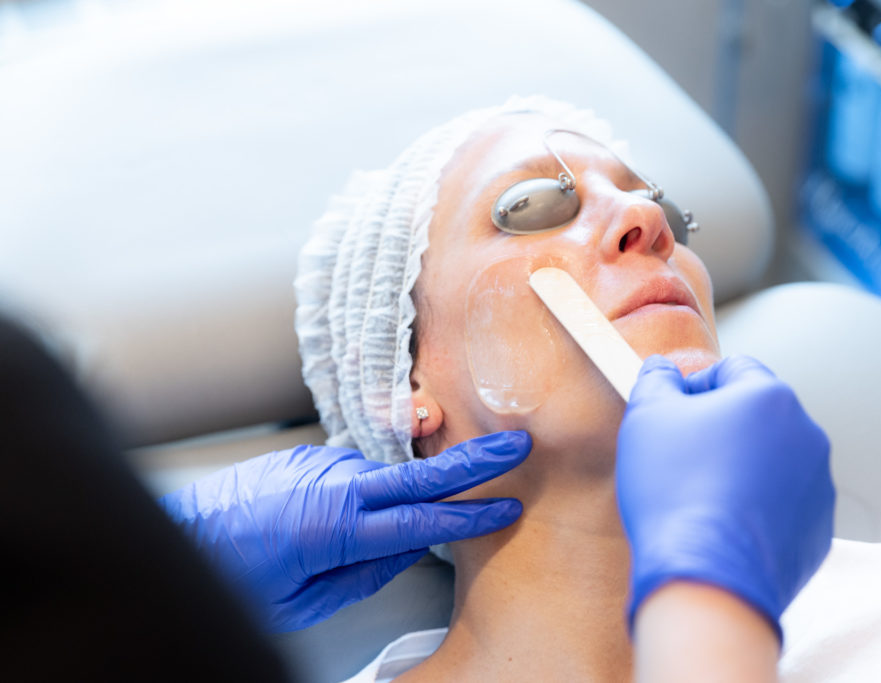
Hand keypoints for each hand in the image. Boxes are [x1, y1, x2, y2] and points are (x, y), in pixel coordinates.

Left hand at [160, 431, 529, 631]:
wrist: (184, 535)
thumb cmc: (236, 576)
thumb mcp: (306, 598)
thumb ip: (365, 570)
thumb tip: (408, 550)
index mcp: (334, 529)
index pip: (418, 522)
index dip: (467, 517)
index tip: (506, 508)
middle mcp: (331, 487)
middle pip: (417, 474)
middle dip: (471, 461)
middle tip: (515, 446)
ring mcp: (319, 466)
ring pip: (386, 475)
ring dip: (416, 483)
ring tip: (436, 490)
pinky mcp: (309, 459)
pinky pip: (357, 473)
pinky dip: (376, 487)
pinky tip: (373, 504)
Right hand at [616, 355, 833, 639]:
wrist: (706, 579)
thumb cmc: (675, 493)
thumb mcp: (646, 417)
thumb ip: (655, 379)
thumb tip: (662, 370)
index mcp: (770, 397)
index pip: (731, 369)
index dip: (694, 388)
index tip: (672, 414)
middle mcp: (807, 435)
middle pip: (756, 415)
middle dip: (720, 429)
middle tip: (681, 457)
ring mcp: (818, 485)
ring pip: (772, 460)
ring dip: (740, 467)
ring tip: (700, 496)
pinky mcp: (818, 530)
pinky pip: (783, 504)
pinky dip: (756, 507)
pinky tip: (721, 525)